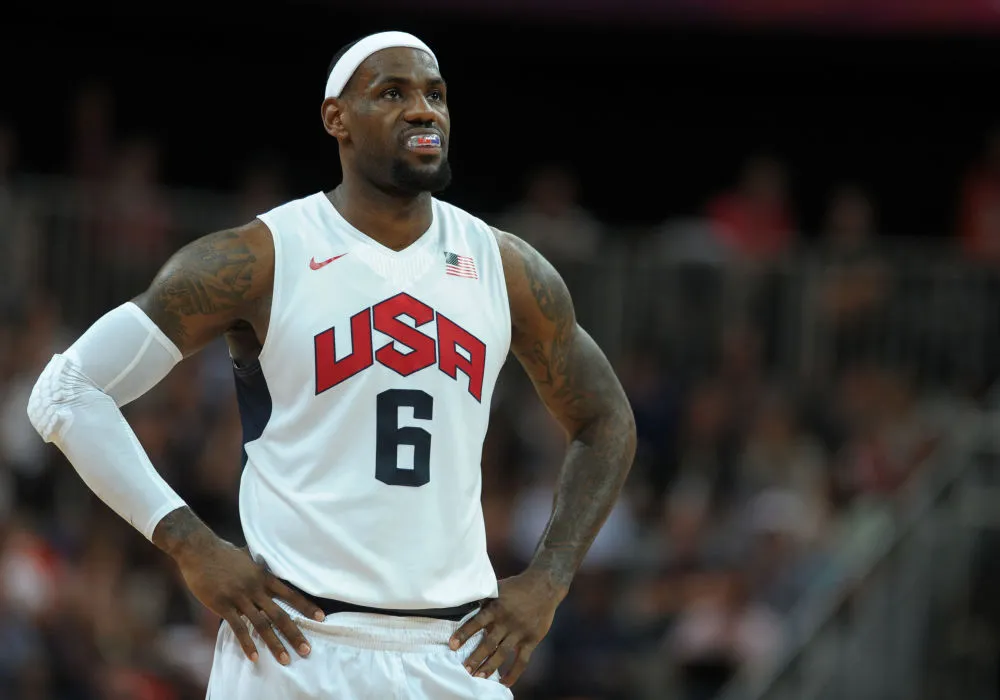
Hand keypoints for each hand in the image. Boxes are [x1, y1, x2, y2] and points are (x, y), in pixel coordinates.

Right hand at [174, 538, 325, 665]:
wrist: (199, 550)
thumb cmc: (222, 552)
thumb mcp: (247, 556)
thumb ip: (258, 565)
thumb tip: (266, 562)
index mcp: (263, 577)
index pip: (290, 594)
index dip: (305, 607)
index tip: (321, 618)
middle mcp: (256, 589)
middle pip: (280, 614)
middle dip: (295, 633)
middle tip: (307, 650)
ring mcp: (240, 598)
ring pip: (262, 624)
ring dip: (275, 643)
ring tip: (285, 659)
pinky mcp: (223, 605)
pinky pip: (238, 628)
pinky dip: (247, 643)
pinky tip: (254, 656)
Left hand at [448, 567, 567, 686]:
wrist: (544, 585)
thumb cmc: (517, 586)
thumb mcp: (498, 588)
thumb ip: (484, 599)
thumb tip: (463, 604)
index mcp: (496, 607)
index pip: (477, 622)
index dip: (464, 633)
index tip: (452, 645)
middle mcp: (507, 621)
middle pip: (488, 642)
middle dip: (475, 657)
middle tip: (464, 669)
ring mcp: (520, 632)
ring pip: (502, 653)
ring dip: (490, 666)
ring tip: (479, 677)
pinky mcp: (532, 639)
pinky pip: (522, 660)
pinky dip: (514, 673)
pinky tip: (504, 682)